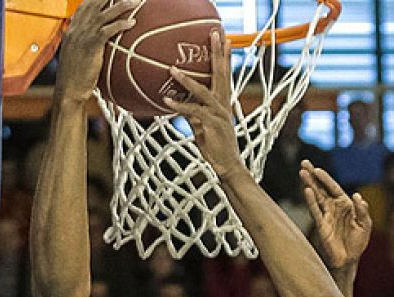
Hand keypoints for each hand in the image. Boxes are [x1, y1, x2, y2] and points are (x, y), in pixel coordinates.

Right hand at [55, 0, 140, 101]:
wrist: (68, 91)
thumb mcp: (76, 56)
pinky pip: (107, 30)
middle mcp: (76, 29)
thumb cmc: (74, 78)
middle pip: (94, 4)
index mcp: (72, 30)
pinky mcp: (90, 46)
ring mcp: (83, 37)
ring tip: (134, 1)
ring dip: (121, 5)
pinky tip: (132, 22)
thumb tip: (98, 43)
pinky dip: (120, 24)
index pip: (84, 6)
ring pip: (103, 14)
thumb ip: (84, 45)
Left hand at [165, 31, 241, 174]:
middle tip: (216, 34)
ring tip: (172, 69)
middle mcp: (223, 104)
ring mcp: (218, 113)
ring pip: (202, 90)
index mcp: (223, 102)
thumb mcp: (202, 126)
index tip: (225, 40)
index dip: (225, 57)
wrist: (227, 165)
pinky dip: (179, 106)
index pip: (225, 75)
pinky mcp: (210, 124)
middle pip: (221, 74)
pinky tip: (166, 101)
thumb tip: (180, 104)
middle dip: (217, 53)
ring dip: (186, 79)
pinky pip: (192, 111)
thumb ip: (193, 113)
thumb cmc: (215, 147)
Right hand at [301, 161, 371, 269]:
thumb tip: (357, 196)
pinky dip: (311, 201)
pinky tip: (307, 191)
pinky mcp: (322, 226)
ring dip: (309, 185)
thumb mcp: (365, 225)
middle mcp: (333, 208)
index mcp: (345, 205)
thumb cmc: (358, 243)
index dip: (325, 178)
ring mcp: (326, 216)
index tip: (316, 169)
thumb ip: (362, 210)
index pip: (333, 187)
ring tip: (302, 173)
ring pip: (316, 197)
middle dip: (312, 176)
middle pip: (321, 188)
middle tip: (303, 163)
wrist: (349, 261)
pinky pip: (316, 211)